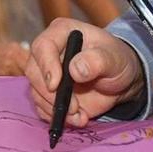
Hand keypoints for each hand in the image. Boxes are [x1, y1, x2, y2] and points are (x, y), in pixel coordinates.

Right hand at [25, 19, 143, 128]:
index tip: (56, 85)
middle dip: (51, 95)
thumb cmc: (116, 61)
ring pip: (36, 93)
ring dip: (55, 109)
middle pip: (34, 72)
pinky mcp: (47, 93)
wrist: (118, 79)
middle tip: (74, 108)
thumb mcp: (114, 59)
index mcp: (61, 33)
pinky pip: (42, 107)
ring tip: (80, 116)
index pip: (43, 46)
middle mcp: (48, 52)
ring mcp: (45, 73)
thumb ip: (97, 61)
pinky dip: (57, 117)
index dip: (46, 66)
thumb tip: (75, 69)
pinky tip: (77, 118)